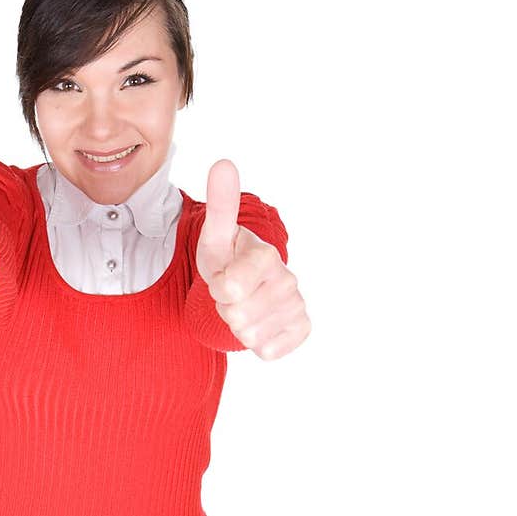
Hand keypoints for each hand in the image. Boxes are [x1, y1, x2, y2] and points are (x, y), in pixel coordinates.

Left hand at [195, 159, 309, 359]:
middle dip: (225, 308)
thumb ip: (220, 205)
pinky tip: (259, 323)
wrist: (245, 286)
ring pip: (249, 336)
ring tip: (243, 306)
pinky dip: (257, 343)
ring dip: (238, 326)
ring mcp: (295, 306)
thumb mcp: (216, 236)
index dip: (216, 287)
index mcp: (266, 256)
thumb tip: (223, 164)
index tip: (221, 277)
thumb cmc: (228, 259)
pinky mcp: (301, 329)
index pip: (228, 288)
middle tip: (230, 293)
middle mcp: (287, 281)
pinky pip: (268, 351)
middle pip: (236, 316)